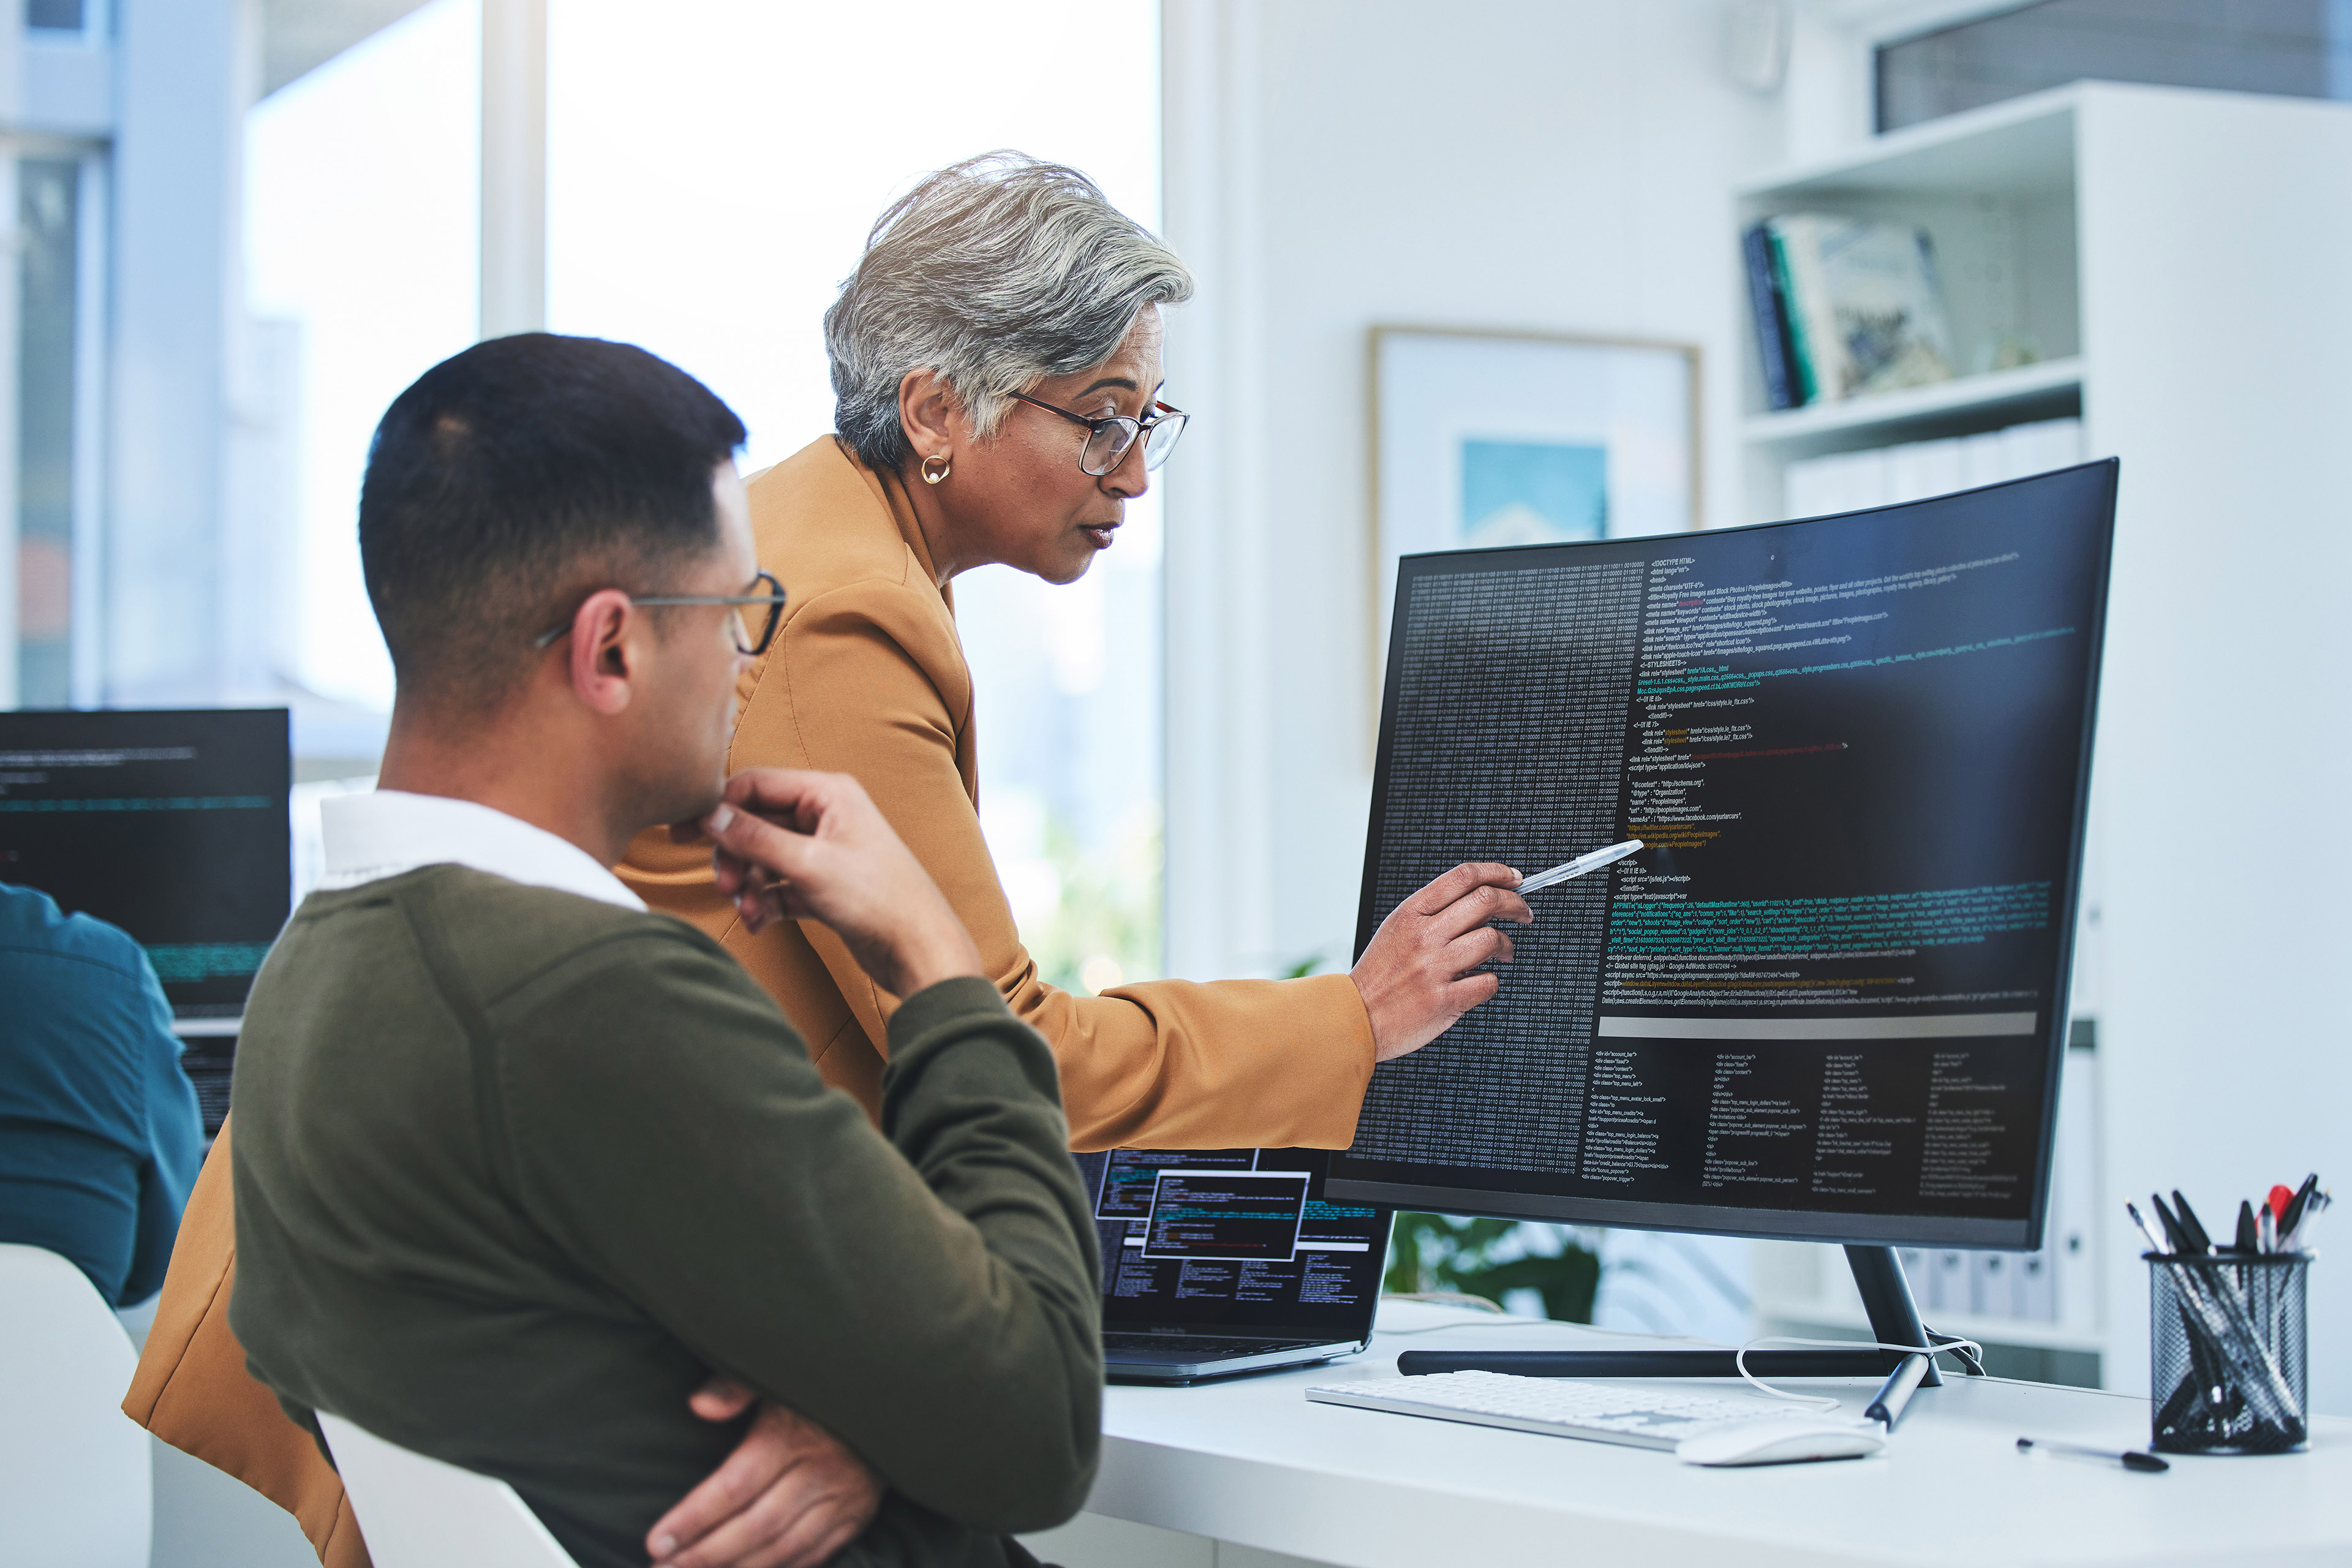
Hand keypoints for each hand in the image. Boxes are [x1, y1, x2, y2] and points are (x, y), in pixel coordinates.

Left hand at [646, 1378, 883, 1567]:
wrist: (890, 1393)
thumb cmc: (819, 1383)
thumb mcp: (778, 1372)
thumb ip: (736, 1386)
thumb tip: (698, 1405)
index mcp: (792, 1436)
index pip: (734, 1487)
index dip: (693, 1517)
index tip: (656, 1540)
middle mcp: (820, 1472)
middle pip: (754, 1527)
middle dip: (704, 1555)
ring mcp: (842, 1499)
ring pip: (783, 1549)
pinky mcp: (856, 1516)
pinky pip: (815, 1556)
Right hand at [684, 768, 982, 996]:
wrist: (919, 950)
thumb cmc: (878, 898)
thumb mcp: (808, 864)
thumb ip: (755, 838)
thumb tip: (709, 815)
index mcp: (828, 793)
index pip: (756, 784)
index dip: (717, 807)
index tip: (683, 833)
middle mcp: (826, 815)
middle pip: (755, 822)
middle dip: (735, 855)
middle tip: (726, 885)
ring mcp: (825, 851)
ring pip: (764, 857)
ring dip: (749, 884)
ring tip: (749, 911)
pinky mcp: (824, 885)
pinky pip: (778, 885)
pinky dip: (765, 902)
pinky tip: (759, 923)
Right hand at [1350, 863, 1530, 1061]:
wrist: (1355, 1017)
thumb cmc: (1380, 976)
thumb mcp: (1397, 930)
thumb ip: (1434, 914)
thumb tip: (1482, 902)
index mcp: (1410, 913)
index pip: (1463, 876)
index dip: (1497, 872)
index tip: (1515, 880)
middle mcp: (1423, 936)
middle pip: (1486, 901)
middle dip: (1516, 905)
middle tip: (1523, 913)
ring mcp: (1434, 968)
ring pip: (1492, 939)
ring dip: (1507, 946)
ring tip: (1503, 953)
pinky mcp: (1444, 1000)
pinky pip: (1488, 982)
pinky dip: (1491, 981)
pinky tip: (1479, 983)